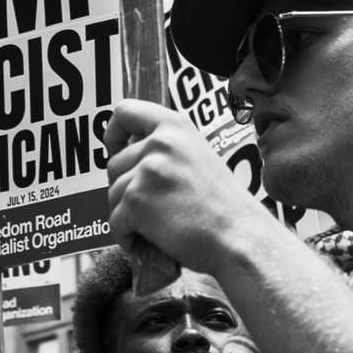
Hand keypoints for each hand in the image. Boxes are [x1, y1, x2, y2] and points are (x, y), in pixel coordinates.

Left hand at [104, 99, 258, 278]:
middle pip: (114, 163)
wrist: (239, 236)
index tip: (116, 149)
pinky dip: (126, 235)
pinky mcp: (136, 200)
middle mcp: (159, 143)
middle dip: (125, 188)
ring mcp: (146, 171)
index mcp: (175, 126)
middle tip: (151, 206)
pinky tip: (146, 240)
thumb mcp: (198, 155)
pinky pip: (115, 220)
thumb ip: (166, 148)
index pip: (125, 111)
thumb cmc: (223, 206)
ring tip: (155, 225)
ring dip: (126, 214)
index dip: (113, 133)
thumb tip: (130, 155)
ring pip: (113, 194)